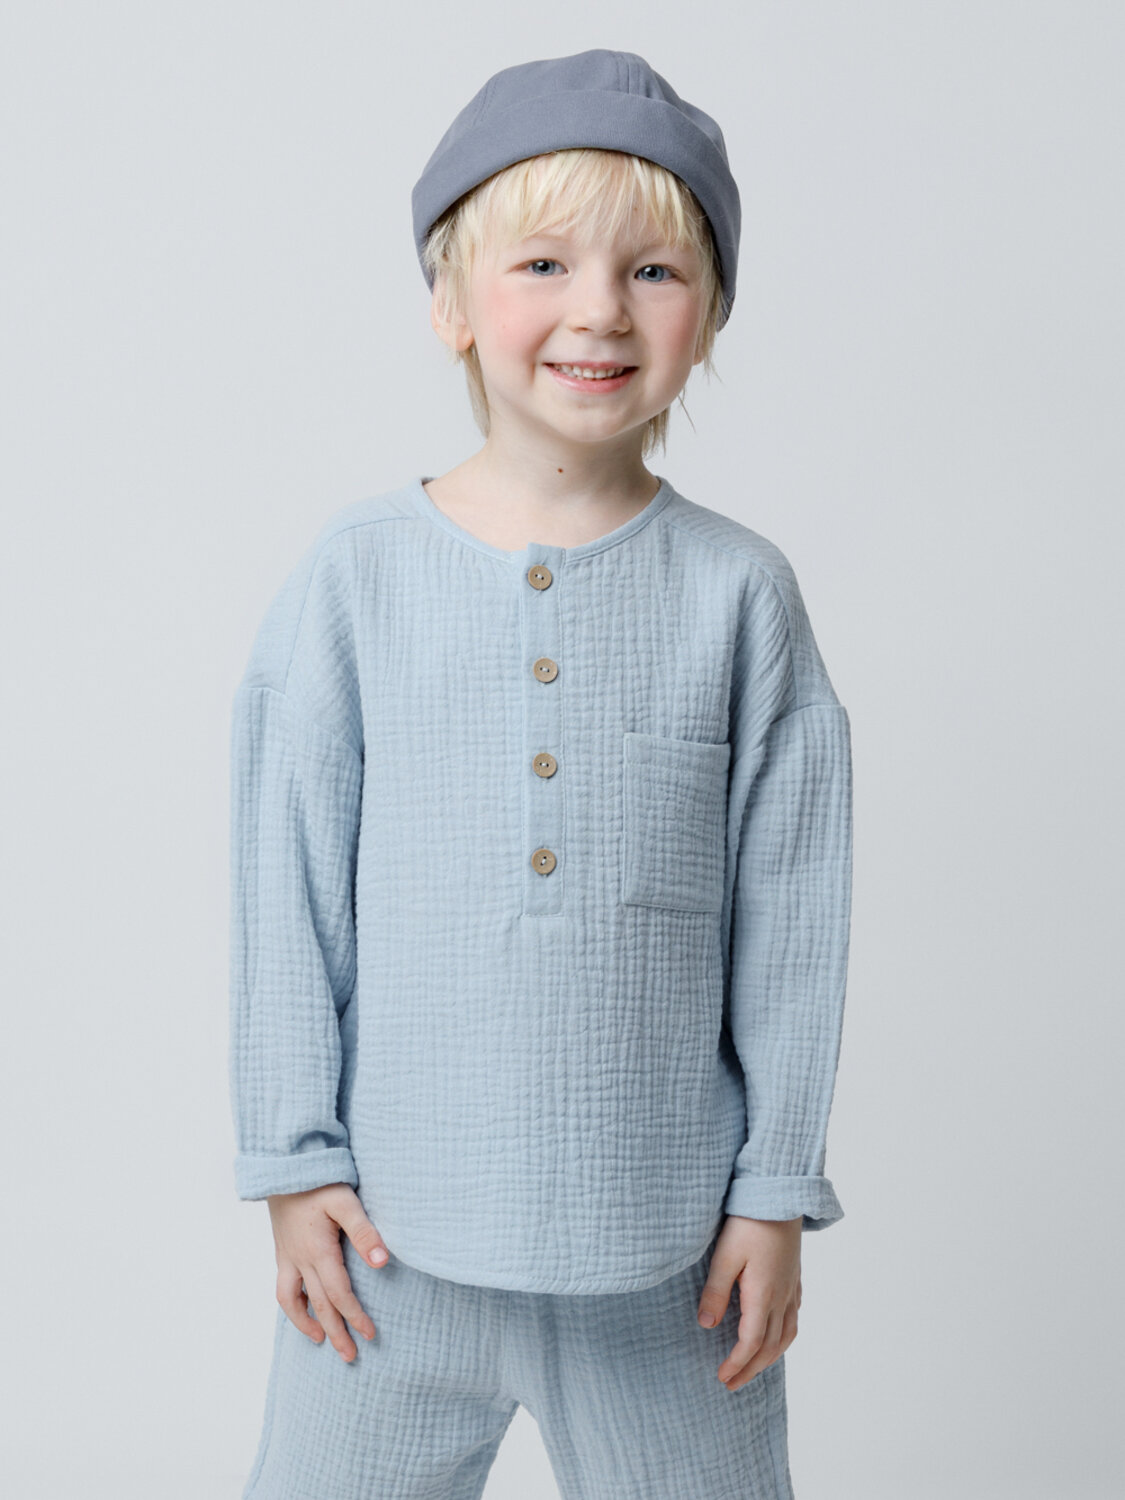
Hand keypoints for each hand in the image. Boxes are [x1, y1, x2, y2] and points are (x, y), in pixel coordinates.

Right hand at [267, 1183, 390, 1362]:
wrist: (284, 1164)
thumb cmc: (319, 1180)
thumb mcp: (345, 1201)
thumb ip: (364, 1231)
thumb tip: (382, 1262)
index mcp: (318, 1250)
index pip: (339, 1294)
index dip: (355, 1316)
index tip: (370, 1334)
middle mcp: (299, 1259)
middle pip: (318, 1305)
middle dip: (335, 1332)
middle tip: (350, 1356)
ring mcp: (287, 1255)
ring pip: (291, 1300)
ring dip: (307, 1323)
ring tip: (320, 1339)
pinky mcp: (281, 1249)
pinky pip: (283, 1286)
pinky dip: (293, 1304)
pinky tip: (304, 1308)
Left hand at [696, 1215, 802, 1390]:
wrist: (779, 1195)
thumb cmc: (749, 1221)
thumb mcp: (724, 1255)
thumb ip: (715, 1291)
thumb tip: (705, 1325)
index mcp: (763, 1294)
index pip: (751, 1342)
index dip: (737, 1363)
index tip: (722, 1377)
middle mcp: (782, 1296)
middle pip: (770, 1346)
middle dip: (751, 1369)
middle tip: (732, 1384)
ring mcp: (792, 1287)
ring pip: (787, 1335)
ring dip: (770, 1357)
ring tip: (753, 1367)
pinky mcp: (794, 1277)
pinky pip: (794, 1317)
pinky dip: (783, 1336)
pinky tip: (775, 1334)